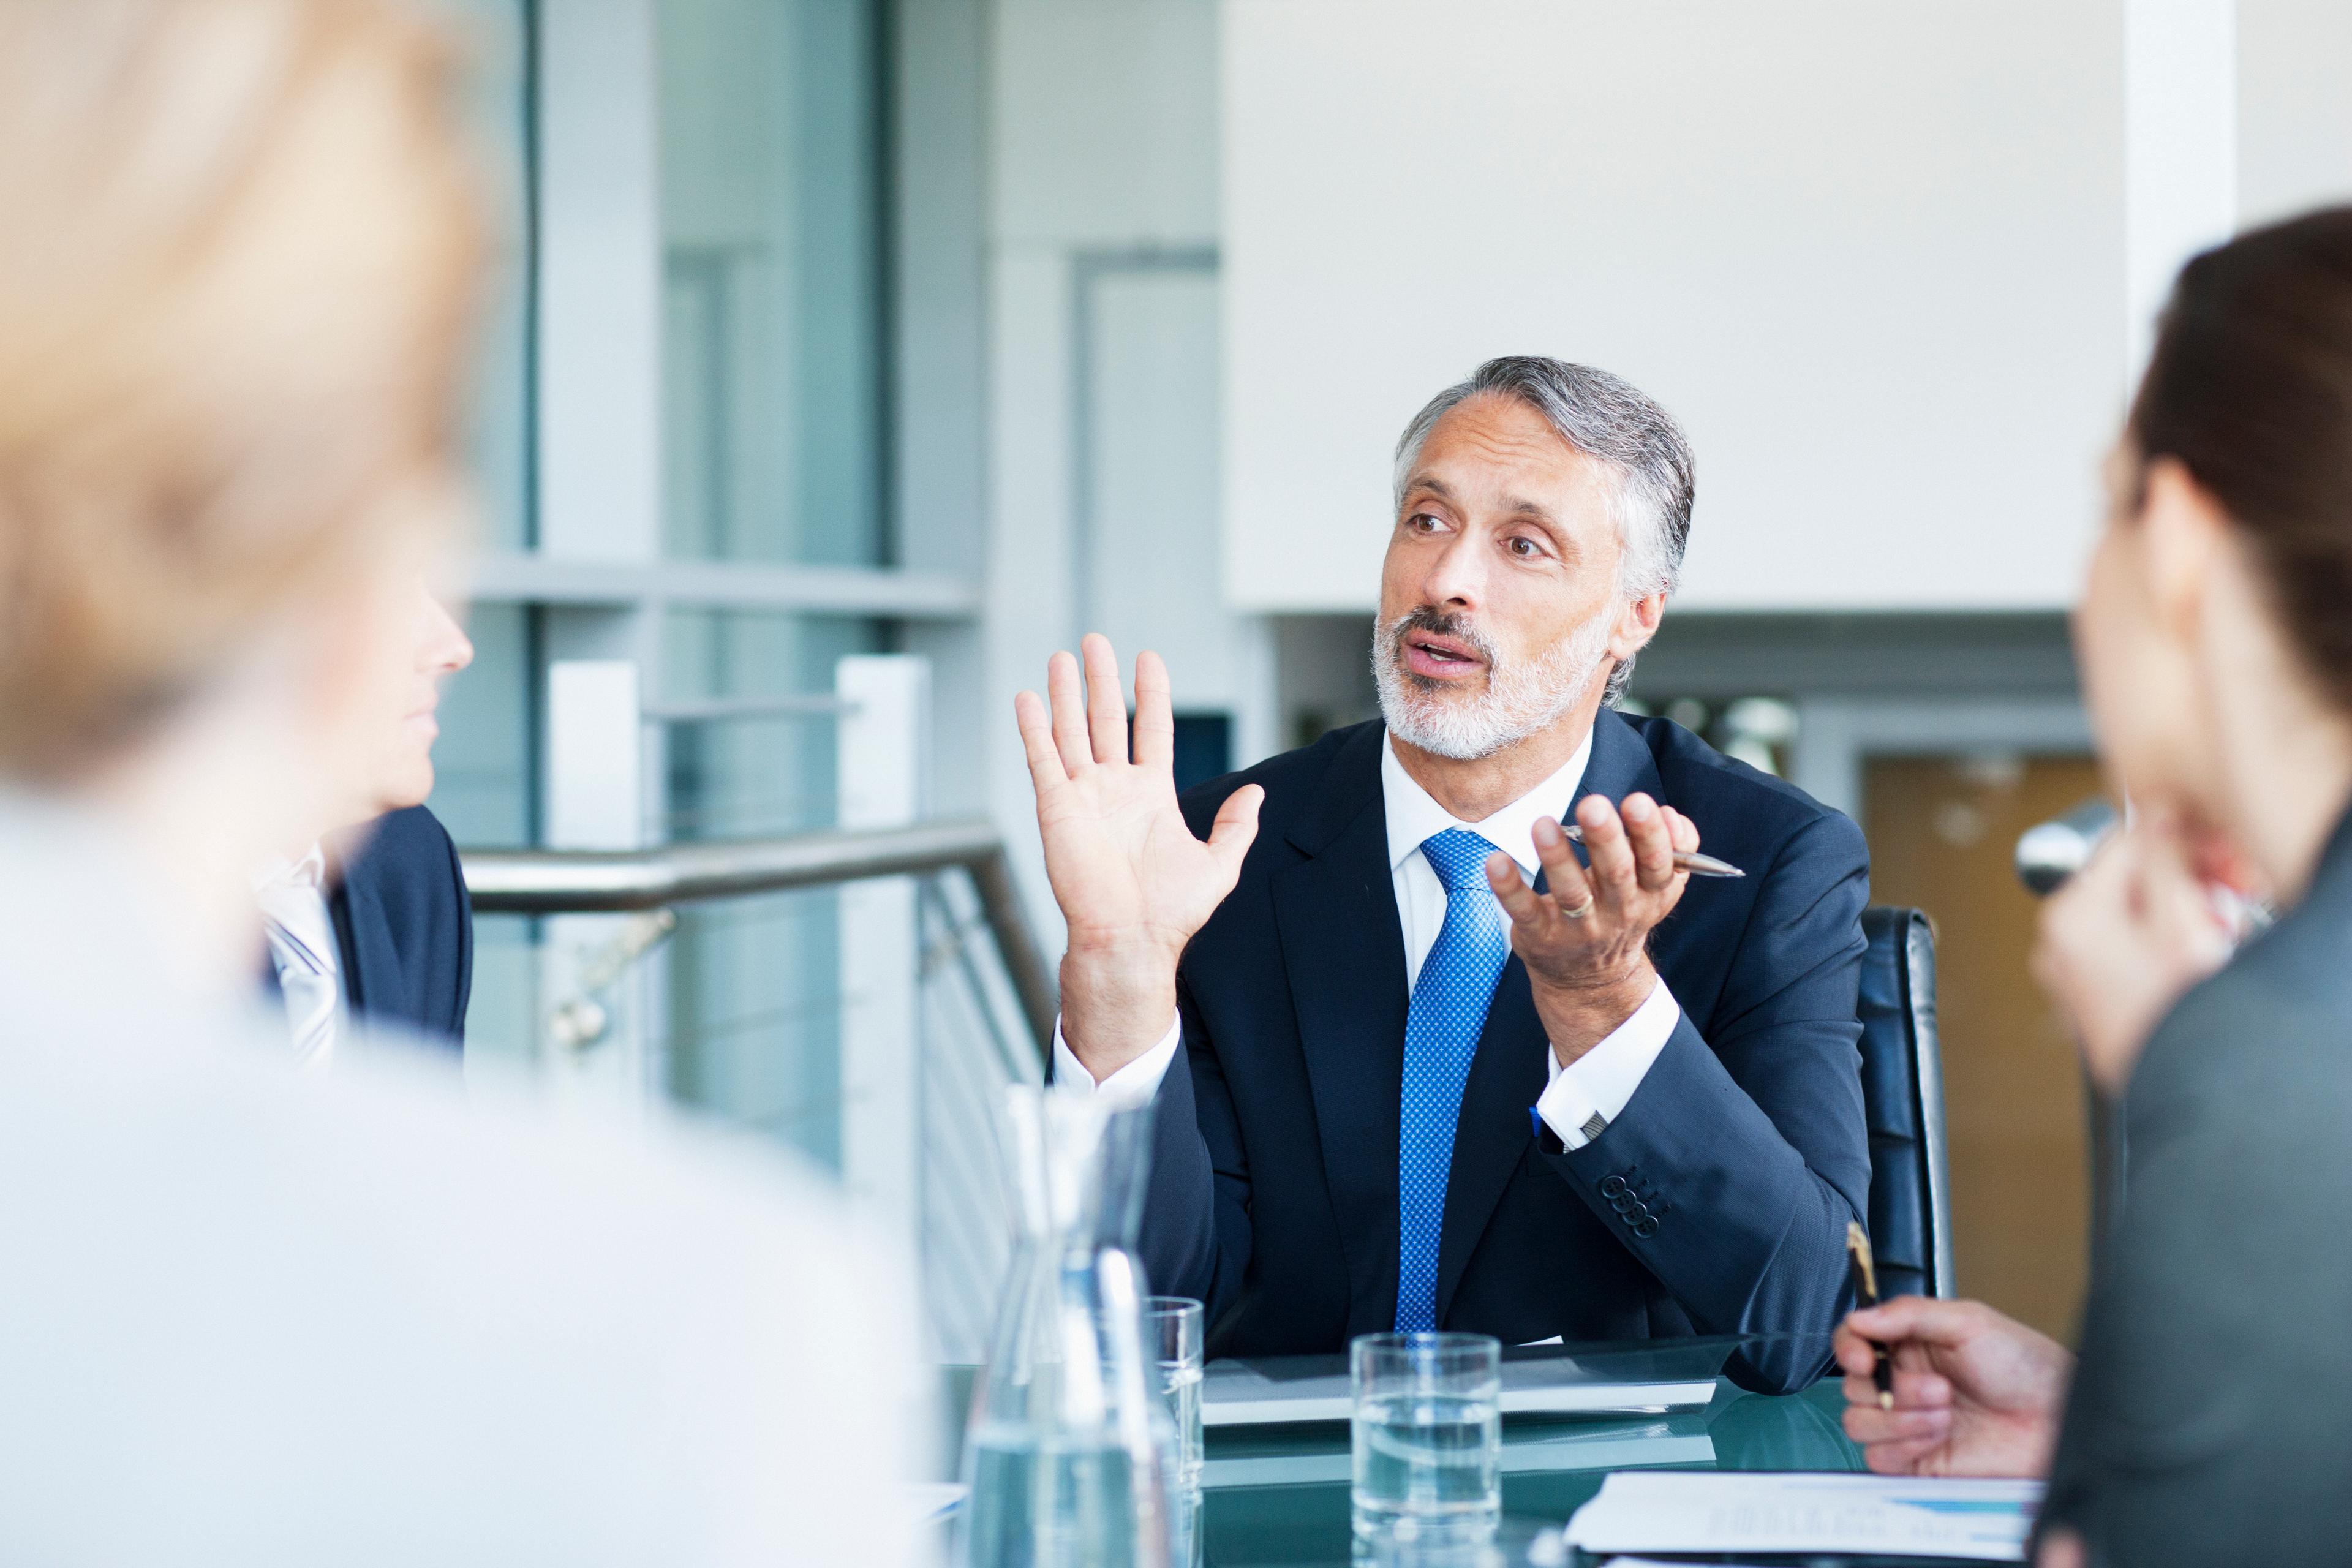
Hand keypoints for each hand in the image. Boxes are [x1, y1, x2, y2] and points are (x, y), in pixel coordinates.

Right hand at [1014, 634, 1261, 1079]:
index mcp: (1150, 795)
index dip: (1150, 694)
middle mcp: (1114, 789)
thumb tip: (1256, 793)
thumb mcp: (1219, 864)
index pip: (1150, 729)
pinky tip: (1028, 698)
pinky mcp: (1056, 808)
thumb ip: (1236, 826)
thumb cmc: (1171, 912)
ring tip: (1062, 656)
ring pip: (1070, 731)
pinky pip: (1042, 760)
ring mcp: (1083, 796)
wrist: (1130, 939)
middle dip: (1101, 680)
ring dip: (1065, 693)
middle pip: (1105, 720)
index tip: (1149, 658)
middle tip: (1095, 641)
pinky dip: (1034, 728)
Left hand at [1486, 792, 1695, 1064]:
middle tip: (1593, 805)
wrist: (1592, 980)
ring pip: (1571, 892)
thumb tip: (1669, 815)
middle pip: (1616, 874)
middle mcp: (1617, 912)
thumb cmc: (1622, 912)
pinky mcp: (1541, 935)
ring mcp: (1578, 927)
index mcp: (1649, 895)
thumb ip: (1675, 848)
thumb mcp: (1657, 887)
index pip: (1657, 865)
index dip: (1651, 835)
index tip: (1639, 802)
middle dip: (1606, 838)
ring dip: (1557, 858)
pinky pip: (1524, 910)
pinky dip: (1509, 886)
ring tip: (1543, 825)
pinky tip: (1496, 861)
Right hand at [1834, 1296, 2072, 1477]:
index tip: (1864, 1358)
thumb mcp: (1969, 1322)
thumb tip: (1860, 1317)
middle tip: (1939, 1389)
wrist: (2058, 1419)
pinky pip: (1879, 1458)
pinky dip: (1904, 1446)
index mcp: (1909, 1346)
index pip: (1854, 1342)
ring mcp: (1908, 1425)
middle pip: (1853, 1386)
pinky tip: (1938, 1437)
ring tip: (1945, 1414)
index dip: (1849, 1349)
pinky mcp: (1917, 1462)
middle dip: (1894, 1389)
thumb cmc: (2025, 1366)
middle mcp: (1903, 1384)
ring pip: (1859, 1422)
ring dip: (1900, 1419)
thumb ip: (1909, 1314)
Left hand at [2030, 809, 2233, 1094]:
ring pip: (2131, 915)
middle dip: (2183, 884)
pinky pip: (2126, 951)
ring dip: (2178, 916)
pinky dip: (2161, 946)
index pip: (2124, 843)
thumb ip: (2164, 860)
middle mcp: (2057, 942)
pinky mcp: (2088, 998)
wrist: (2180, 1091)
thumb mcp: (2181, 923)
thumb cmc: (2176, 1019)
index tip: (2218, 859)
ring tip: (2212, 939)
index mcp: (2069, 915)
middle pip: (2127, 880)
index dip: (2180, 842)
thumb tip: (2155, 816)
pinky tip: (2192, 964)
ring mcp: (2068, 974)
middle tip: (2225, 902)